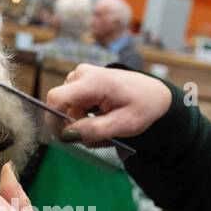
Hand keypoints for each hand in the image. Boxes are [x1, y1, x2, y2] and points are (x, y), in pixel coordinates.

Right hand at [44, 63, 171, 146]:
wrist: (155, 94)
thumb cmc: (143, 107)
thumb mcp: (123, 125)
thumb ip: (94, 130)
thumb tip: (66, 135)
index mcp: (93, 82)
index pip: (55, 98)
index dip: (55, 119)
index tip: (69, 136)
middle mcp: (82, 74)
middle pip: (61, 105)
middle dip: (74, 124)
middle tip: (97, 133)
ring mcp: (81, 75)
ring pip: (66, 106)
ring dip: (80, 121)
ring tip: (103, 125)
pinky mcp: (82, 80)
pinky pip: (72, 102)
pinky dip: (83, 115)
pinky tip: (101, 117)